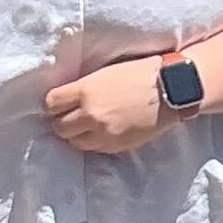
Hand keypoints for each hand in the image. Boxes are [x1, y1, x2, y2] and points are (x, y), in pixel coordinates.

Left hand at [44, 57, 167, 153]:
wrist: (171, 89)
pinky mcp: (117, 146)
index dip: (55, 103)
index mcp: (85, 91)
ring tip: (89, 125)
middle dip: (63, 120)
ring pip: (75, 142)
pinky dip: (95, 141)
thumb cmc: (139, 73)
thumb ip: (82, 88)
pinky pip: (95, 149)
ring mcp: (104, 134)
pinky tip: (104, 131)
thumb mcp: (104, 73)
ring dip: (78, 134)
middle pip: (59, 127)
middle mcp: (91, 115)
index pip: (51, 103)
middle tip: (73, 114)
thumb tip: (66, 98)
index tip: (61, 102)